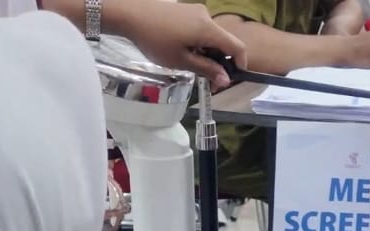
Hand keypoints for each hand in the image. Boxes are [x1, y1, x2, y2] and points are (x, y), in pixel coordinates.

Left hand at [109, 0, 247, 89]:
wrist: (131, 14)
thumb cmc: (155, 40)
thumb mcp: (181, 61)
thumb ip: (206, 69)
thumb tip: (226, 80)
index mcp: (208, 29)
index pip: (237, 47)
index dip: (239, 64)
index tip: (231, 79)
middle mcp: (207, 17)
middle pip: (224, 42)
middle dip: (219, 62)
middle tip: (207, 81)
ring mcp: (196, 11)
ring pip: (211, 36)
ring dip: (207, 53)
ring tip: (190, 65)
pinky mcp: (187, 10)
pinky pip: (201, 29)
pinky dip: (199, 43)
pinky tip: (183, 51)